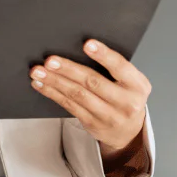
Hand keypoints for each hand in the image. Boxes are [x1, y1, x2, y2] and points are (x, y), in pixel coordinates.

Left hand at [29, 39, 150, 157]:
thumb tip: (80, 46)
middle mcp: (126, 102)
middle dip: (69, 69)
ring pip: (77, 95)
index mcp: (137, 85)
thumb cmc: (126, 96)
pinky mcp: (92, 124)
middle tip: (50, 60)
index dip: (103, 55)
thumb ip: (113, 67)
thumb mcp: (130, 82)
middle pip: (93, 82)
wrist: (129, 131)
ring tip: (38, 71)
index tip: (87, 44)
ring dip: (55, 81)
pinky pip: (69, 106)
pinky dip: (52, 93)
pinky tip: (41, 84)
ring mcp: (109, 116)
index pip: (120, 67)